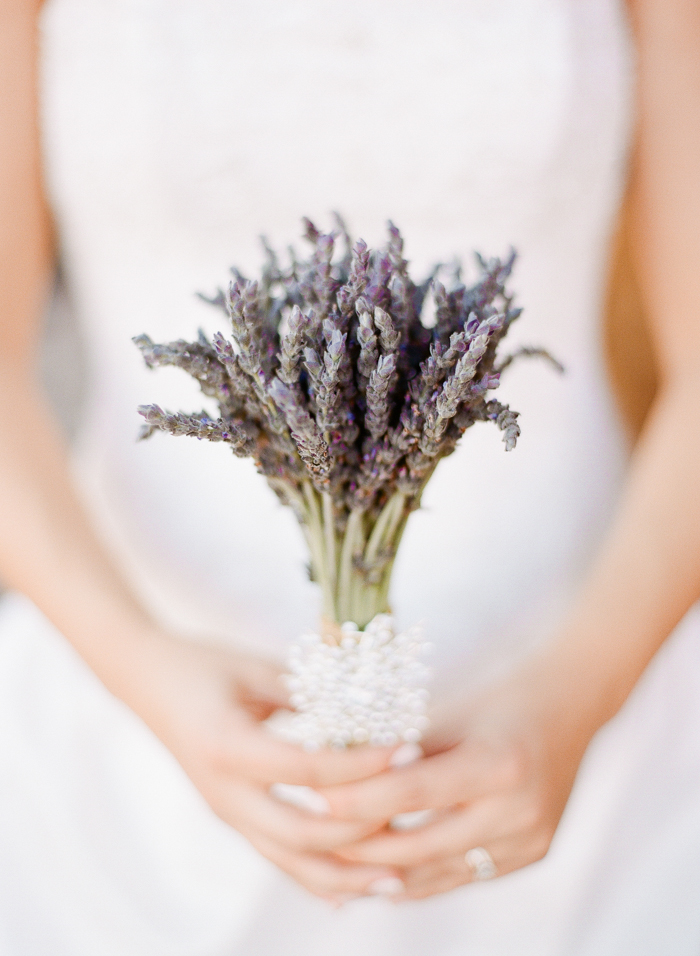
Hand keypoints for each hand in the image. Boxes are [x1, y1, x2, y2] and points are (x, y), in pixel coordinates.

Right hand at [120, 631, 402, 902]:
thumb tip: (365, 710)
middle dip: (361, 832)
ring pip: (288, 862)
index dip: (359, 765)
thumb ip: (304, 692)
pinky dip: (314, 876)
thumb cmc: (201, 665)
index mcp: (228, 747)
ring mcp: (225, 811)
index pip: (306, 768)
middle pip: (301, 833)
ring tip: (394, 880)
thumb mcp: (253, 667)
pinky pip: (275, 857)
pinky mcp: (231, 817)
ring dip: (343, 875)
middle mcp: (224, 792)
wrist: (145, 683)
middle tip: (412, 816)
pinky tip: (349, 889)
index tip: (404, 751)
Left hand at [320, 652, 603, 899]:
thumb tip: (336, 767)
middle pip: (419, 845)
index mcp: (499, 765)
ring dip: (384, 870)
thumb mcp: (453, 709)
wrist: (575, 699)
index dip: (357, 799)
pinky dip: (420, 874)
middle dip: (360, 844)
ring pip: (437, 873)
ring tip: (335, 859)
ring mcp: (530, 841)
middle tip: (314, 834)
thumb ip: (402, 745)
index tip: (314, 800)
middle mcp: (520, 812)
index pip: (410, 793)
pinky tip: (381, 871)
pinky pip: (462, 875)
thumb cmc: (504, 692)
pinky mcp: (532, 855)